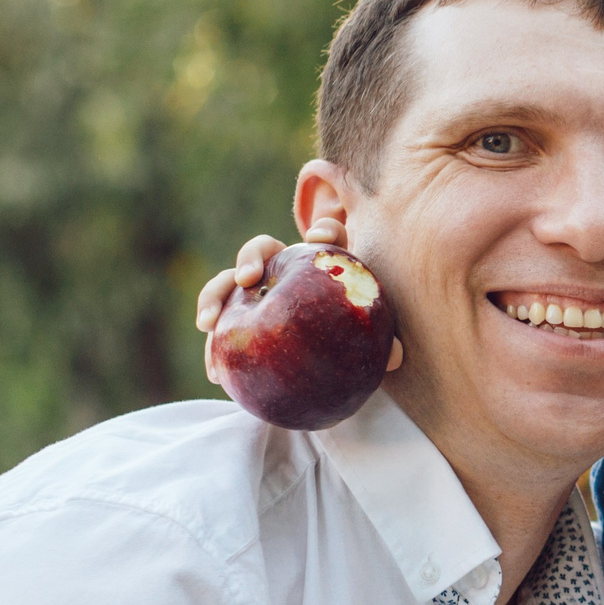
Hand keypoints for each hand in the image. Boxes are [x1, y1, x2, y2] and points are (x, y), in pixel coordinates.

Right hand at [194, 220, 395, 388]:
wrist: (329, 360)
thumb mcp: (367, 339)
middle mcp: (283, 270)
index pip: (326, 236)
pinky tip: (214, 373)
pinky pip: (221, 329)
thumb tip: (395, 355)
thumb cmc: (353, 338)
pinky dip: (214, 349)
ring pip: (228, 283)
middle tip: (248, 279)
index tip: (322, 238)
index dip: (325, 231)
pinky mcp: (238, 321)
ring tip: (207, 323)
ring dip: (213, 297)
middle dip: (251, 257)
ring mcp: (256, 293)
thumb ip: (381, 340)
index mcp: (319, 265)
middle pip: (260, 249)